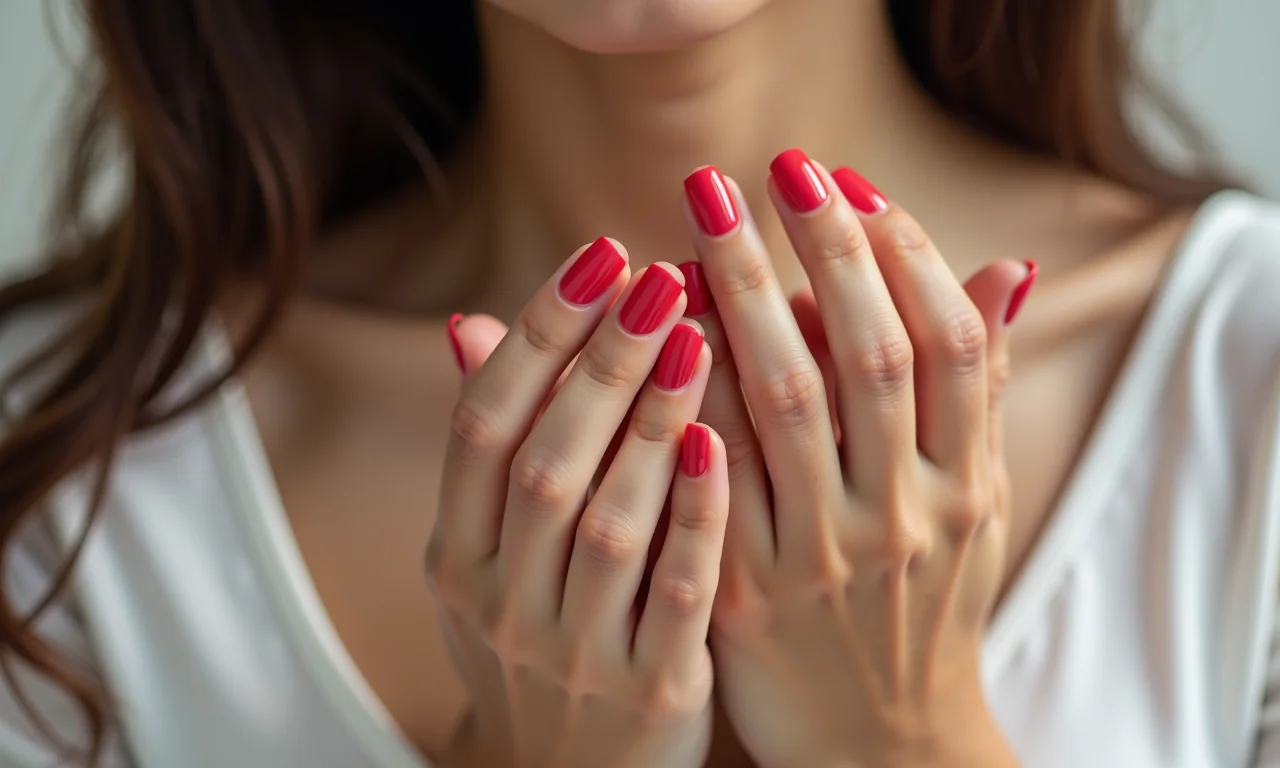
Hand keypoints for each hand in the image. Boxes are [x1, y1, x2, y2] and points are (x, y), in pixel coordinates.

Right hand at [427, 239, 729, 767]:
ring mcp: (570, 651)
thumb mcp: (490, 561)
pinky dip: (695, 513)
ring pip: (608, 520)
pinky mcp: (647, 692)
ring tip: (699, 332)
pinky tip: (726, 438)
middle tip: (661, 273)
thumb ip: (494, 454)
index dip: (538, 336)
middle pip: (544, 460)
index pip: (483, 425)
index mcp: (458, 556)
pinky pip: (675, 592)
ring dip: (650, 422)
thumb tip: (467, 323)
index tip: (598, 257)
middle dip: (602, 361)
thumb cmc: (544, 644)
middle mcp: (499, 602)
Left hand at [680, 153, 1033, 767]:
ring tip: (707, 221)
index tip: (847, 182)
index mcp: (967, 486)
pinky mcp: (748, 592)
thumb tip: (1005, 267)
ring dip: (745, 299)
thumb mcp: (975, 504)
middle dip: (817, 248)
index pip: (945, 342)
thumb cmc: (925, 604)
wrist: (883, 744)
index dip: (899, 252)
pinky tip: (666, 328)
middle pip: (863, 352)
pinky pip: (717, 473)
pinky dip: (696, 393)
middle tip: (771, 166)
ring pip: (785, 401)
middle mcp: (904, 514)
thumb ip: (978, 391)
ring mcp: (823, 555)